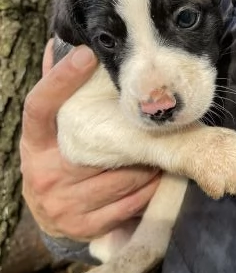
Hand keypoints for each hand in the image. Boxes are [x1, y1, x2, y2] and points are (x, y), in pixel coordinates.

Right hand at [20, 39, 160, 240]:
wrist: (49, 215)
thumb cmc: (57, 160)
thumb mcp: (51, 132)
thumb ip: (58, 94)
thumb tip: (62, 46)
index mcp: (34, 144)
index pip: (40, 106)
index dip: (61, 80)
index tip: (86, 54)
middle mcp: (43, 174)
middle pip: (97, 149)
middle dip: (132, 138)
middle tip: (156, 123)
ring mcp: (63, 204)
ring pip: (121, 180)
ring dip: (148, 165)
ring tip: (164, 151)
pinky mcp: (84, 226)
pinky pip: (129, 204)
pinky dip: (148, 190)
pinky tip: (157, 178)